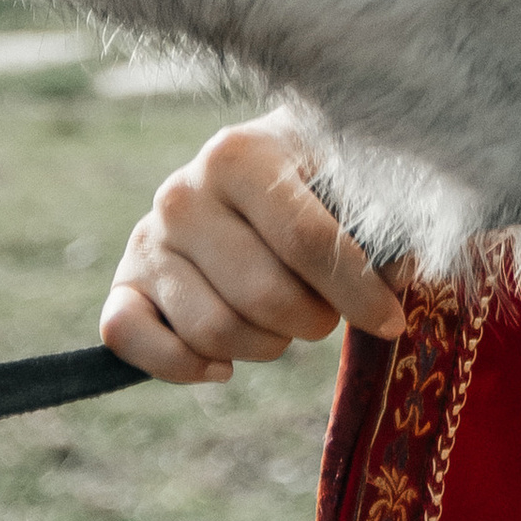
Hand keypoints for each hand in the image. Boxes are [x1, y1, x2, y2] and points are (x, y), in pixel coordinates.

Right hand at [101, 118, 406, 384]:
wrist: (258, 173)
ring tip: (284, 322)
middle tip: (327, 312)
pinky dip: (183, 367)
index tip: (391, 320)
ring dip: (265, 345)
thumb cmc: (321, 182)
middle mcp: (182, 193)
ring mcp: (146, 239)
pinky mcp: (123, 284)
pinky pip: (132, 342)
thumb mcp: (356, 185)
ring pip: (212, 331)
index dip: (357, 291)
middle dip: (312, 319)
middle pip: (261, 295)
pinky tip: (224, 366)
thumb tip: (397, 272)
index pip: (306, 240)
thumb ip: (382, 224)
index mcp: (240, 153)